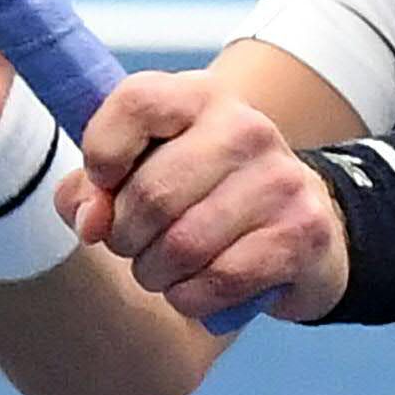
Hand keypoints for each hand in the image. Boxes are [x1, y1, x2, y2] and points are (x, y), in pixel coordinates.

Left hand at [62, 70, 351, 322]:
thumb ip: (91, 191)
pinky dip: (191, 298)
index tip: (104, 184)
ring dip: (156, 274)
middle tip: (133, 246)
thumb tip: (91, 222)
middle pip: (152, 194)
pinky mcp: (303, 231)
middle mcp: (246, 128)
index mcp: (200, 96)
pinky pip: (219, 280)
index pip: (136, 103)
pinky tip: (196, 288)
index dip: (103, 152)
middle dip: (125, 238)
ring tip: (164, 269)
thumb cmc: (200, 196)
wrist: (298, 224)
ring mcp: (280, 179)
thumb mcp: (141, 173)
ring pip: (183, 246)